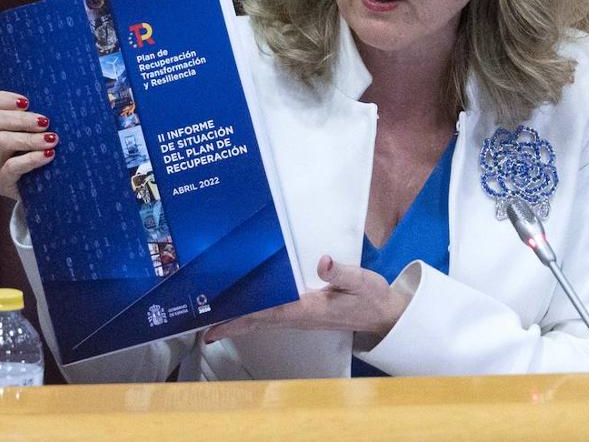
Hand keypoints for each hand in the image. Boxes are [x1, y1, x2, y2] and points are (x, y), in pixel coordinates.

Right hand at [0, 90, 58, 200]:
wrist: (54, 192)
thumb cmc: (55, 154)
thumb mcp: (49, 131)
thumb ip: (49, 115)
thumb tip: (76, 91)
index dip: (1, 98)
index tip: (27, 101)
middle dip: (22, 119)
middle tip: (46, 122)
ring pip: (1, 142)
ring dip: (29, 138)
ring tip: (53, 140)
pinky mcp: (1, 183)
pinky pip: (11, 167)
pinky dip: (31, 159)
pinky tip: (49, 156)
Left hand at [203, 256, 409, 347]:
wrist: (384, 315)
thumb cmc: (371, 297)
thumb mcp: (362, 281)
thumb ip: (341, 272)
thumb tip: (322, 262)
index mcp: (309, 308)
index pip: (268, 313)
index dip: (242, 317)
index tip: (218, 323)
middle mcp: (301, 317)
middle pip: (259, 322)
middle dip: (231, 324)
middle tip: (204, 327)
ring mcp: (302, 318)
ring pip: (264, 322)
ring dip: (240, 322)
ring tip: (216, 321)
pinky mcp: (305, 315)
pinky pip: (273, 319)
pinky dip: (254, 318)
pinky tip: (246, 313)